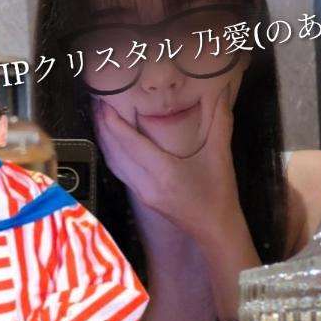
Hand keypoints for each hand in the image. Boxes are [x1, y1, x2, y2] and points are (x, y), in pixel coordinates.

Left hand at [92, 83, 240, 243]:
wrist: (214, 230)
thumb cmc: (219, 193)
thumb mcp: (221, 156)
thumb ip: (221, 121)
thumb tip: (222, 90)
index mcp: (164, 172)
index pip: (129, 143)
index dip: (113, 121)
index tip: (106, 100)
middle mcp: (146, 183)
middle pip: (114, 151)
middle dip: (103, 124)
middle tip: (98, 100)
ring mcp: (141, 192)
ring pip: (112, 162)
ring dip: (103, 138)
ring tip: (100, 115)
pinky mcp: (140, 196)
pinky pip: (118, 170)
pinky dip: (110, 152)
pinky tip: (111, 139)